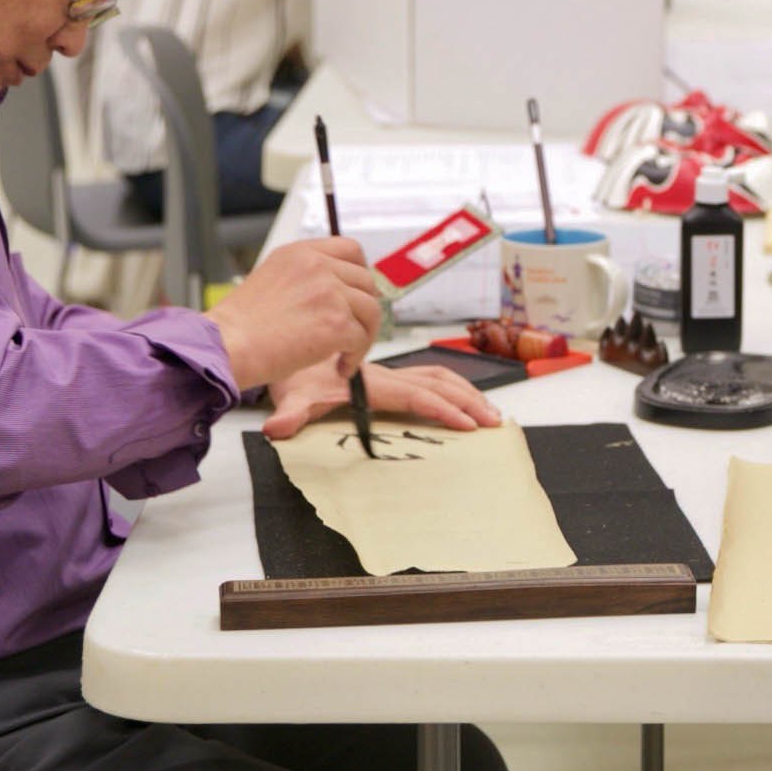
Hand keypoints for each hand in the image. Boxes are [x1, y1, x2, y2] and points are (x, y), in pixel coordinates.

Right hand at [207, 235, 380, 391]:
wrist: (226, 346)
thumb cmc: (240, 326)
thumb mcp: (271, 280)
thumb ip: (304, 279)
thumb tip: (333, 294)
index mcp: (300, 253)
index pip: (350, 249)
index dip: (361, 272)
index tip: (360, 291)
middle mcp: (317, 266)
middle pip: (366, 281)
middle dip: (364, 309)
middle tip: (356, 329)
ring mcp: (329, 292)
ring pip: (370, 310)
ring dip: (363, 335)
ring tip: (346, 354)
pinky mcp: (336, 322)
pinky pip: (361, 339)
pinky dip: (355, 357)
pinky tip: (340, 367)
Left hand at [261, 357, 504, 439]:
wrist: (284, 342)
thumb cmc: (291, 371)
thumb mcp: (288, 394)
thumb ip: (288, 412)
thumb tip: (277, 428)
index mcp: (369, 381)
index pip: (414, 394)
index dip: (441, 409)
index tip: (467, 423)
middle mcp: (384, 375)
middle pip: (436, 383)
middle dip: (468, 402)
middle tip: (494, 421)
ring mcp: (388, 373)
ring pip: (437, 375)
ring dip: (466, 392)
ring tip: (490, 410)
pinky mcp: (387, 375)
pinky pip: (427, 375)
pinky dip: (452, 384)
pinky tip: (463, 395)